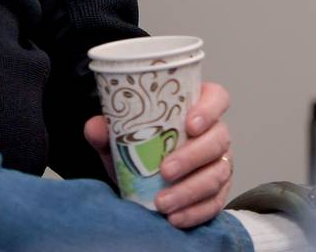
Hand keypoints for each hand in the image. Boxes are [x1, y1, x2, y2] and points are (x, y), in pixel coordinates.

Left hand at [84, 81, 233, 228]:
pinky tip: (175, 217)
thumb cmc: (141, 150)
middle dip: (192, 157)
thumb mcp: (122, 138)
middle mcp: (214, 133)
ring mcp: (220, 163)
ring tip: (162, 202)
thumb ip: (109, 130)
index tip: (190, 124)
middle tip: (165, 171)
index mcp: (196, 108)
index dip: (209, 109)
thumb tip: (96, 127)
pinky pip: (215, 203)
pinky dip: (195, 212)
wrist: (142, 182)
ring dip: (189, 190)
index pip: (216, 98)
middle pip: (218, 138)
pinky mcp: (219, 191)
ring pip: (217, 173)